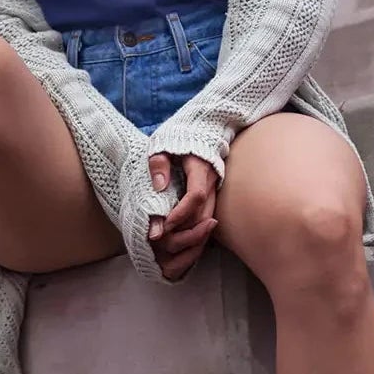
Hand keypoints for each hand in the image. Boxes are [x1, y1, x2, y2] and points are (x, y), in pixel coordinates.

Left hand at [148, 151, 218, 281]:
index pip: (196, 196)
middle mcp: (212, 182)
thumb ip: (159, 163)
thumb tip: (159, 186)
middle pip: (203, 214)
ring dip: (188, 234)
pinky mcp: (212, 196)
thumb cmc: (177, 138)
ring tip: (167, 242)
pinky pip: (205, 219)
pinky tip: (177, 237)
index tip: (163, 225)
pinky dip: (193, 231)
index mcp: (201, 168)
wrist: (200, 131)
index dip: (180, 214)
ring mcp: (215, 190)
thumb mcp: (162, 144)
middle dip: (183, 231)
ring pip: (207, 220)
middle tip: (161, 240)